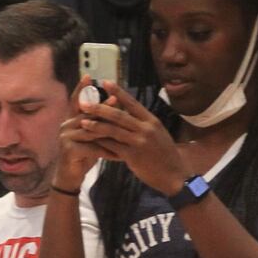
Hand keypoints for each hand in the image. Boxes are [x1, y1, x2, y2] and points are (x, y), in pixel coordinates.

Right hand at [52, 75, 115, 191]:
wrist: (71, 176)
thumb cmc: (84, 154)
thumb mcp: (93, 135)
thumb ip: (101, 119)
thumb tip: (115, 99)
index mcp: (71, 119)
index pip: (76, 101)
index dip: (81, 88)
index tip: (88, 76)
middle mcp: (65, 125)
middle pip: (87, 114)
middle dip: (104, 110)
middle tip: (118, 103)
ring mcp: (65, 137)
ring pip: (91, 131)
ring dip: (109, 132)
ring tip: (125, 133)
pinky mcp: (68, 150)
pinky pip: (91, 147)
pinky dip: (106, 151)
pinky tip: (119, 154)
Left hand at [74, 80, 192, 194]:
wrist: (175, 175)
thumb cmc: (166, 155)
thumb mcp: (159, 134)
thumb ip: (144, 124)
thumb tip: (129, 114)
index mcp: (152, 121)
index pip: (133, 103)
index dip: (118, 92)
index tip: (106, 82)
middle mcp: (145, 129)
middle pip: (119, 115)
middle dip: (100, 108)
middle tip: (85, 103)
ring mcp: (139, 142)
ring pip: (113, 130)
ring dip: (96, 125)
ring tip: (82, 121)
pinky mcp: (132, 156)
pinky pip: (113, 147)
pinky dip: (101, 143)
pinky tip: (90, 141)